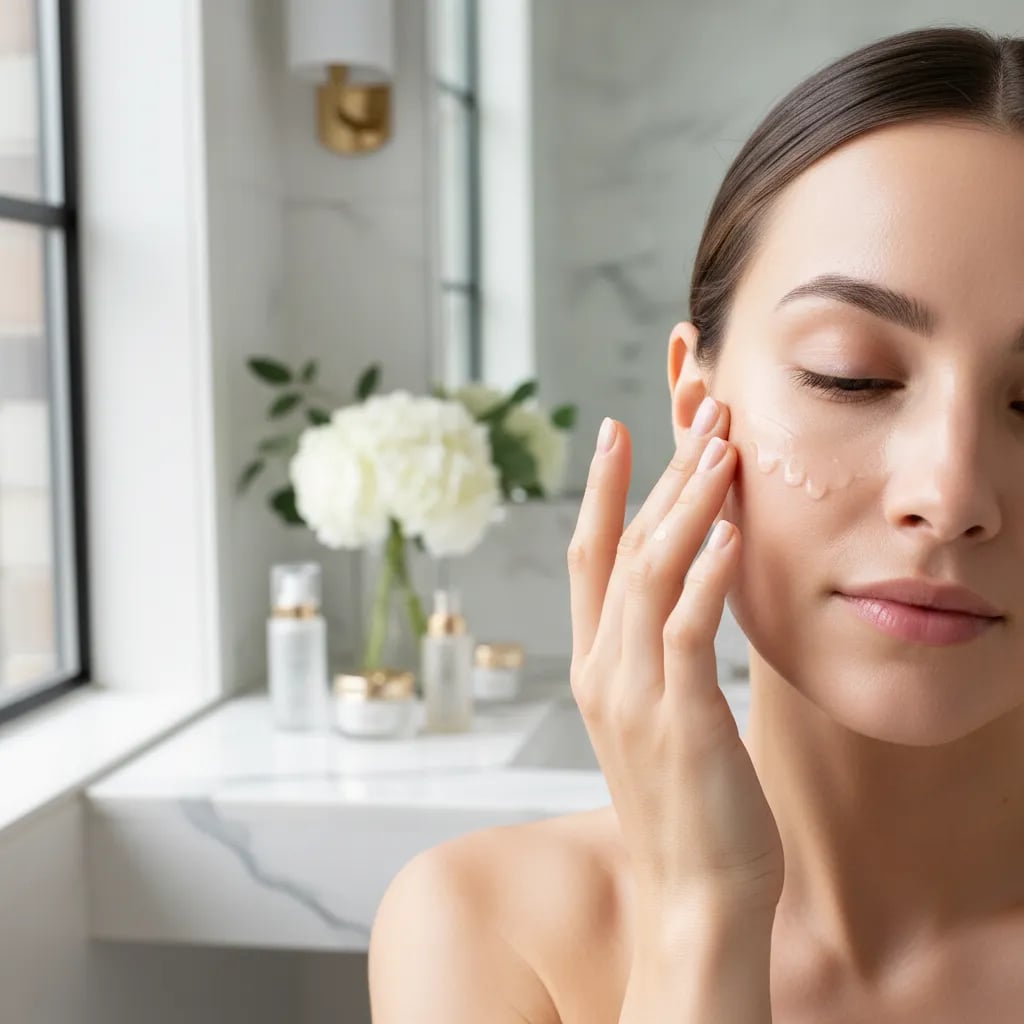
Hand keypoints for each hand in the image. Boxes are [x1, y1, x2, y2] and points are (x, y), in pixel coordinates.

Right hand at [567, 400, 784, 920]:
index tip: (615, 433)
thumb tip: (687, 601)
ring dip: (686, 504)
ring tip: (720, 447)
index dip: (599, 492)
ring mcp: (633, 694)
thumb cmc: (688, 809)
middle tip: (694, 414)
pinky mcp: (677, 718)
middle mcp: (602, 671)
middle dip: (657, 475)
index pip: (588, 559)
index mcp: (595, 669)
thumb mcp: (660, 721)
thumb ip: (659, 658)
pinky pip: (686, 629)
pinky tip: (731, 529)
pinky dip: (706, 573)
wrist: (691, 898)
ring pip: (649, 573)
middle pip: (621, 550)